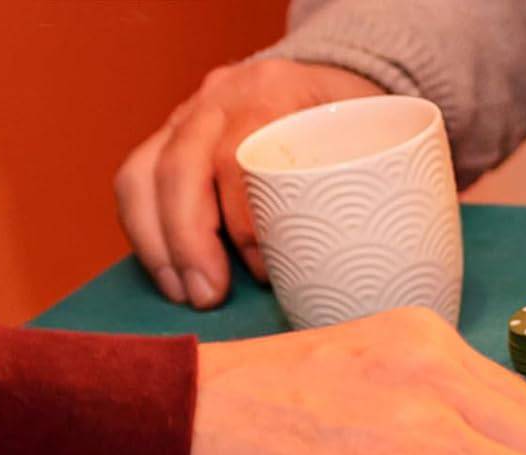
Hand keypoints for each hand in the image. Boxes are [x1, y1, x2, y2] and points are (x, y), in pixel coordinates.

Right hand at [115, 59, 384, 308]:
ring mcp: (185, 118)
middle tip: (210, 297)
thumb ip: (381, 189)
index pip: (238, 154)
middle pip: (180, 165)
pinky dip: (144, 236)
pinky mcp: (165, 143)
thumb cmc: (354, 130)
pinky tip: (169, 277)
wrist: (325, 86)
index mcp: (274, 91)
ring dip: (158, 245)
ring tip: (184, 295)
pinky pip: (132, 185)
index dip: (244, 220)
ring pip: (144, 174)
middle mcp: (219, 98)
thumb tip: (393, 273)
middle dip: (188, 241)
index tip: (265, 271)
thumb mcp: (377, 143)